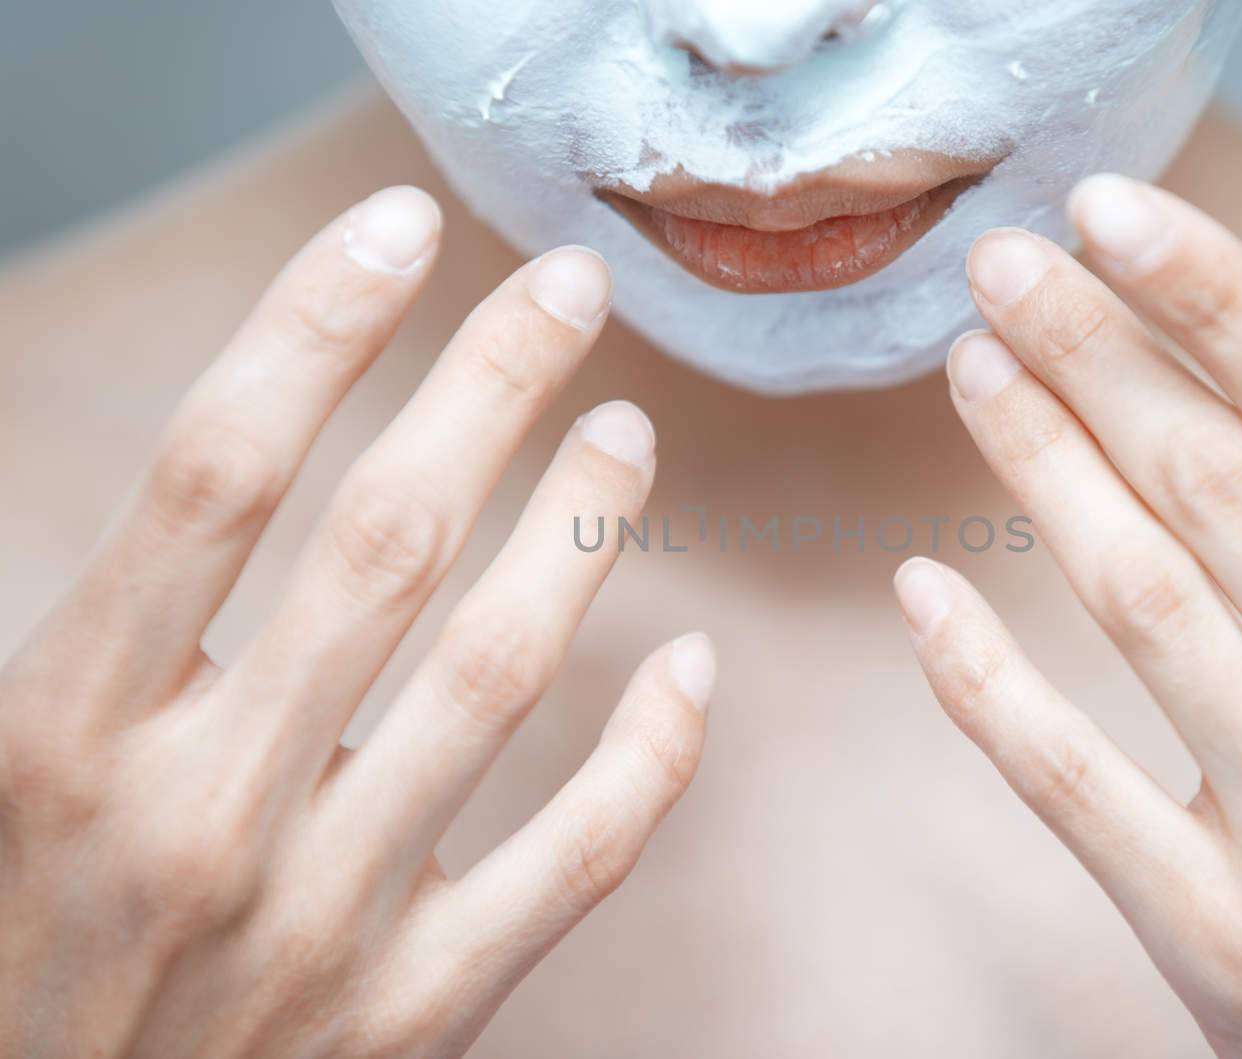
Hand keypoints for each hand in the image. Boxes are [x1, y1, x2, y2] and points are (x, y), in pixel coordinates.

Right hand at [0, 188, 715, 1057]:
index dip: (318, 324)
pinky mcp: (416, 1008)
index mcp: (70, 728)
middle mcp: (202, 809)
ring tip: (627, 434)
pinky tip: (694, 668)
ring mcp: (323, 918)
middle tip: (567, 287)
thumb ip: (89, 621)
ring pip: (494, 677)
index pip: (216, 470)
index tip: (401, 228)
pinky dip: (649, 761)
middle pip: (385, 542)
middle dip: (490, 386)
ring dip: (575, 533)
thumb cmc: (25, 935)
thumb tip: (207, 459)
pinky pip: (572, 862)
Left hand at [897, 175, 1241, 1055]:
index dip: (1217, 299)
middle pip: (1218, 486)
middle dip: (1095, 350)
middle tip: (1005, 264)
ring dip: (1040, 464)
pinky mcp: (1220, 943)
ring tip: (974, 367)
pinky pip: (1067, 781)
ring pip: (1137, 602)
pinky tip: (920, 589)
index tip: (1117, 216)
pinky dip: (983, 680)